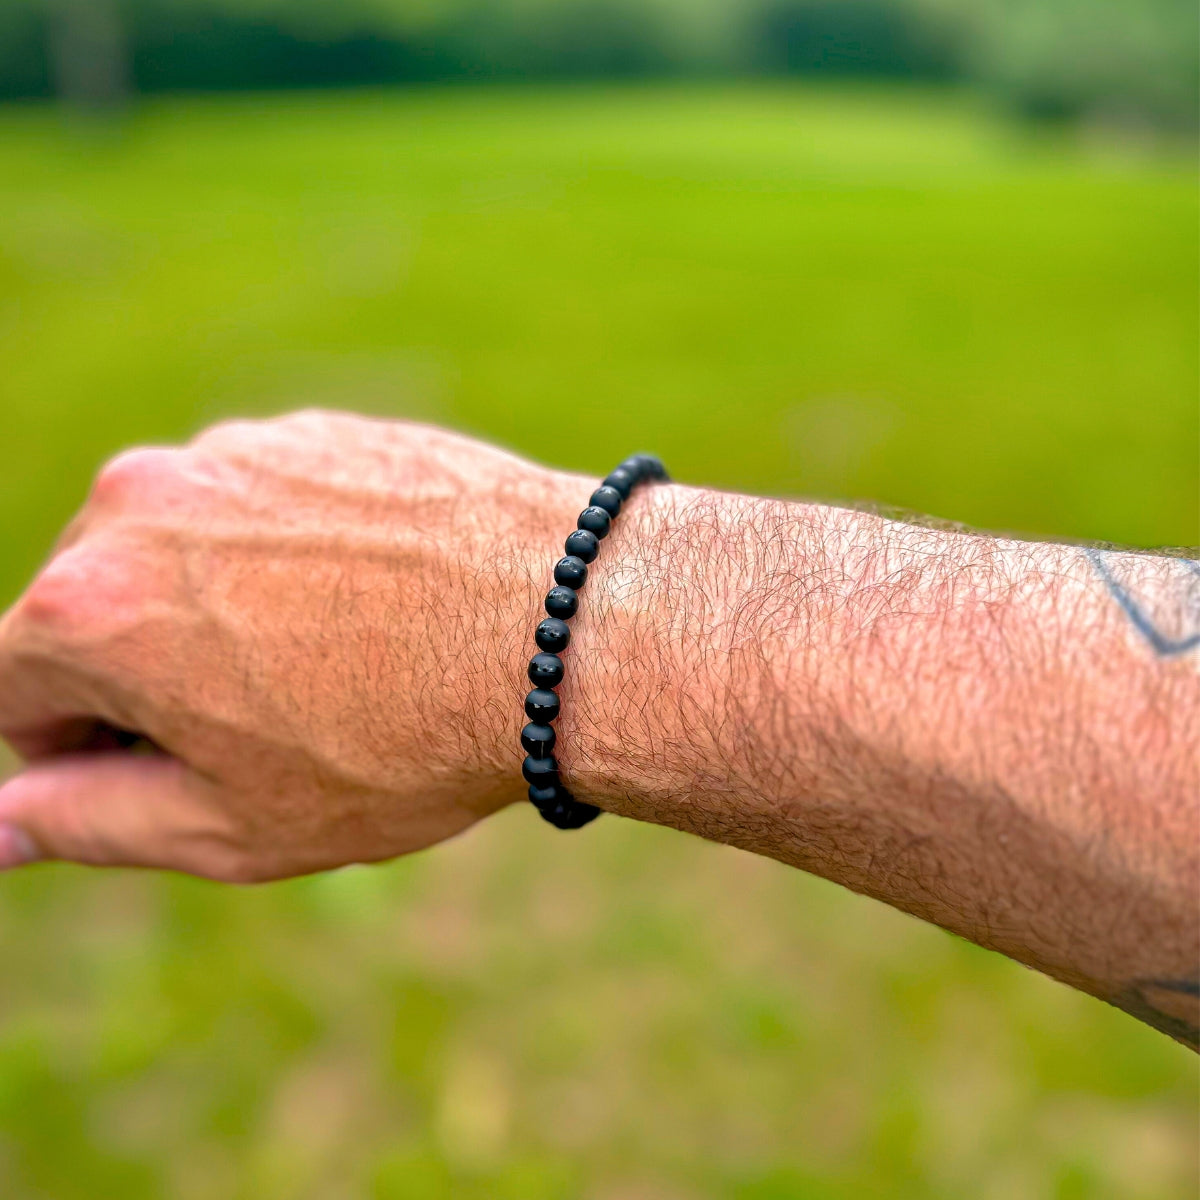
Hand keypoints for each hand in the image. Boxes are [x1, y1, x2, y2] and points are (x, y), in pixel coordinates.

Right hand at [0, 412, 592, 880]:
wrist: (566, 626)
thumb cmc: (404, 742)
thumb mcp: (234, 824)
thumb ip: (88, 821)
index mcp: (88, 609)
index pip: (12, 693)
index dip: (79, 749)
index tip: (171, 766)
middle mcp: (141, 504)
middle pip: (88, 610)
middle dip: (145, 675)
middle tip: (271, 725)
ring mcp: (233, 454)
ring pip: (179, 555)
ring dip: (223, 613)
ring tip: (339, 662)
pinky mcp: (311, 432)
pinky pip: (261, 511)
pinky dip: (290, 560)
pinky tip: (375, 603)